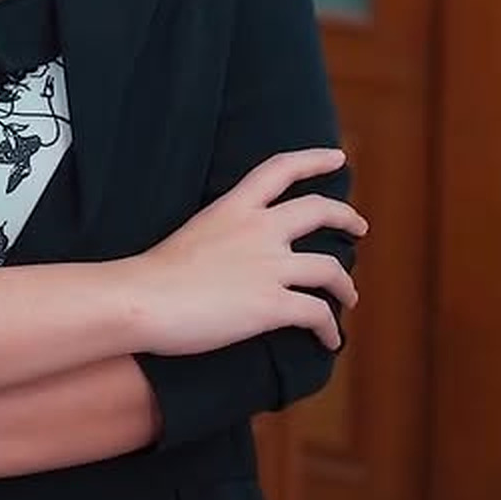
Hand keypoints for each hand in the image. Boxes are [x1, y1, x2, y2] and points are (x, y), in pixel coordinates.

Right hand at [132, 148, 366, 357]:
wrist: (141, 300)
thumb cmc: (150, 276)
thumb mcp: (191, 235)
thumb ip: (220, 236)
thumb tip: (231, 256)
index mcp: (234, 208)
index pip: (281, 169)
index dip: (314, 160)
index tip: (337, 158)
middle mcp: (259, 230)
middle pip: (319, 210)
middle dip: (346, 217)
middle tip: (359, 227)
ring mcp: (269, 266)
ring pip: (330, 268)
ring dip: (346, 285)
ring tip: (350, 297)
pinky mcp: (272, 304)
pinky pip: (317, 314)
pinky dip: (330, 329)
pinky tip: (329, 341)